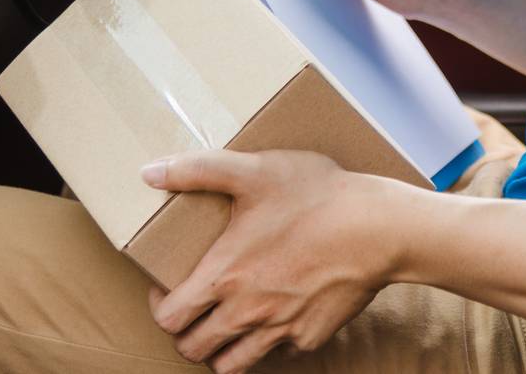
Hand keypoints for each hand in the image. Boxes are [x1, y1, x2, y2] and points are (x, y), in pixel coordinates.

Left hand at [141, 149, 408, 372]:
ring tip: (228, 323)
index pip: (168, 319)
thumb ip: (197, 170)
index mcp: (224, 275)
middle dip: (187, 334)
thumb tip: (148, 171)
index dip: (160, 308)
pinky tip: (281, 310)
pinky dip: (274, 339)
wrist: (377, 226)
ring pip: (232, 364)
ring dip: (223, 349)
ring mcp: (279, 329)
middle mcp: (246, 311)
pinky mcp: (310, 336)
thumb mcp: (254, 170)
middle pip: (193, 350)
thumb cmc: (315, 196)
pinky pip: (280, 350)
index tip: (168, 290)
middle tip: (196, 310)